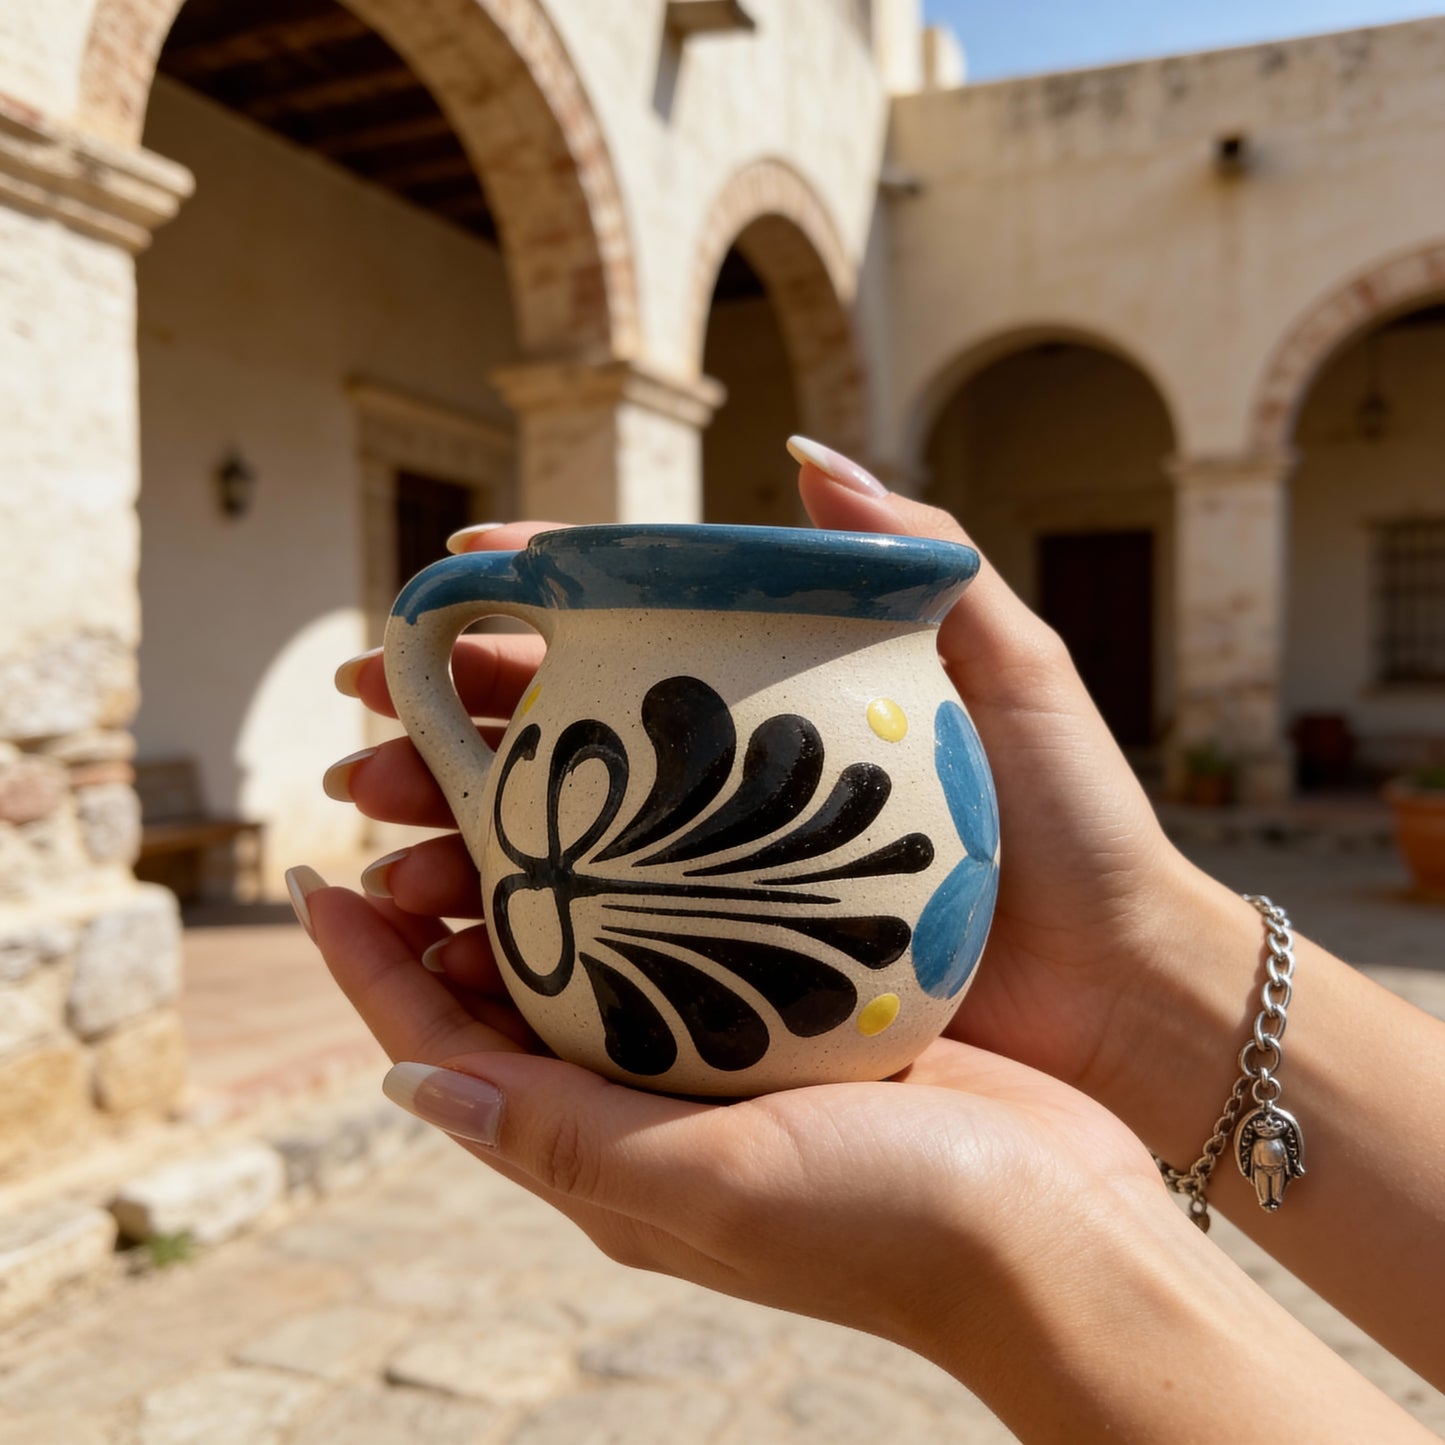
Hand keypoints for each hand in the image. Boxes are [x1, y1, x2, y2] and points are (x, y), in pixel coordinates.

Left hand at [297, 874, 1161, 1372]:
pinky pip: (696, 927)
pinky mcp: (796, 1012)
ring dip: (547, 861)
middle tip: (411, 791)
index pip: (443, 1047)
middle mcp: (647, 1100)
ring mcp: (723, 1053)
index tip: (314, 876)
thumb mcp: (705, 1187)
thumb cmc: (889, 1224)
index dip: (368, 967)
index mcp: (603, 1150)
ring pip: (598, 941)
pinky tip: (659, 794)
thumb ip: (560, 1137)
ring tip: (511, 766)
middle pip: (509, 980)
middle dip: (443, 891)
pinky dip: (658, 866)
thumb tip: (407, 1081)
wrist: (1057, 1234)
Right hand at [330, 448, 1206, 1107]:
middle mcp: (727, 783)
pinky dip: (504, 940)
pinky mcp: (726, 971)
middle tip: (364, 739)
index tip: (441, 584)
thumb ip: (914, 554)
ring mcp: (719, 879)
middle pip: (554, 737)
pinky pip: (588, 949)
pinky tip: (443, 939)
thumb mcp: (1011, 662)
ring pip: (548, 844)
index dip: (524, 602)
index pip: (623, 630)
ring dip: (450, 836)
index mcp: (768, 699)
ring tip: (381, 843)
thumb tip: (800, 449)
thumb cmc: (1071, 824)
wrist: (1115, 985)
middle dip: (445, 730)